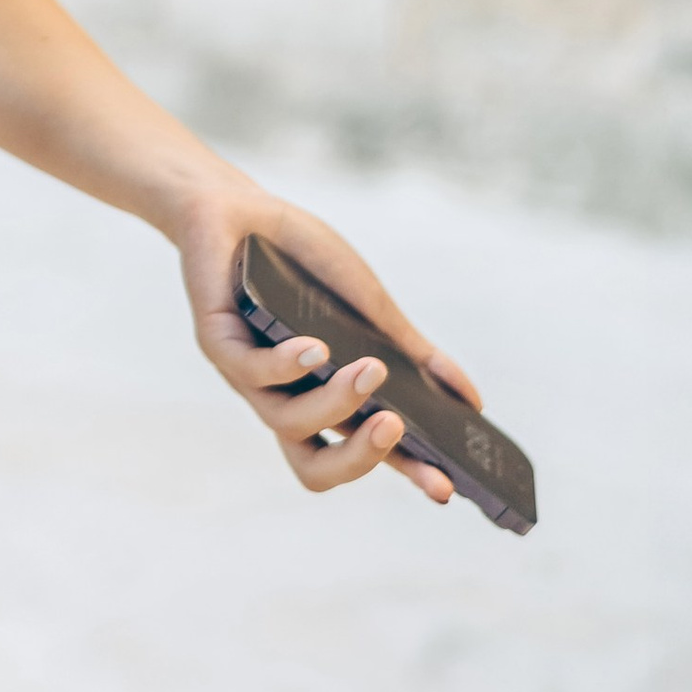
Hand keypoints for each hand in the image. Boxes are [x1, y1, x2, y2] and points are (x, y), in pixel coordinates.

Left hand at [171, 177, 481, 505]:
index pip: (367, 452)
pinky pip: (249, 370)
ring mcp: (249, 375)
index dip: (404, 475)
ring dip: (335, 402)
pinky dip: (286, 365)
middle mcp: (286, 397)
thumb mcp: (370, 306)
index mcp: (325, 399)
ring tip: (370, 370)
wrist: (237, 203)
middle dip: (360, 458)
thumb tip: (474, 402)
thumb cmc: (304, 260)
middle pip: (315, 467)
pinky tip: (315, 349)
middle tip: (395, 427)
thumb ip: (413, 354)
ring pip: (287, 422)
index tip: (446, 488)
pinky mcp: (217, 342)